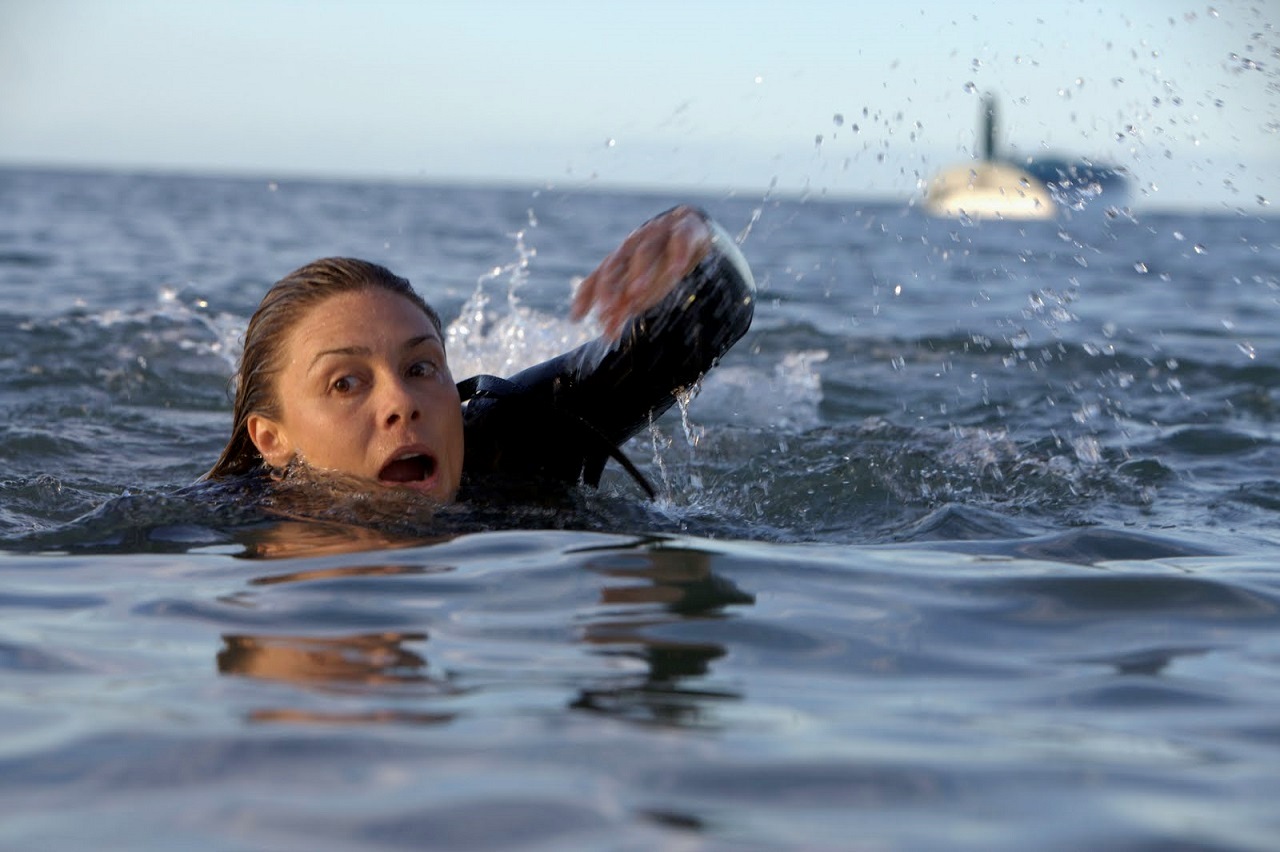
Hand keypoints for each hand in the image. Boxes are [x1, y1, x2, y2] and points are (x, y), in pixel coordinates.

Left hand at [570, 205, 712, 339]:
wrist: (692, 225)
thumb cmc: (662, 261)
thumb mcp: (641, 283)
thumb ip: (625, 305)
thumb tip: (607, 333)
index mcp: (621, 257)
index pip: (599, 276)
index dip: (586, 296)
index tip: (576, 319)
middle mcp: (634, 244)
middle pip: (616, 264)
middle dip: (609, 287)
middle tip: (606, 311)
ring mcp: (658, 234)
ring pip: (645, 252)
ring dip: (640, 271)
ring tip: (637, 293)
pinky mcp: (685, 229)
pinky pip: (680, 239)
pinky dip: (678, 254)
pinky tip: (676, 271)